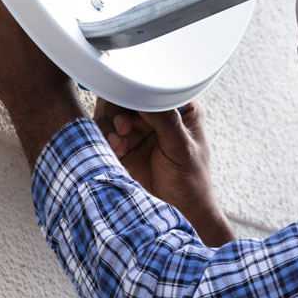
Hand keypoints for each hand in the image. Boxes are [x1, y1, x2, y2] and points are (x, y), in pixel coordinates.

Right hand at [95, 99, 235, 245]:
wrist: (179, 210)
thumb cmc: (191, 180)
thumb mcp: (182, 148)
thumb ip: (166, 121)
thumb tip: (147, 96)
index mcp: (180, 107)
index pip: (154, 87)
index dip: (138, 91)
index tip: (132, 106)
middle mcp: (157, 114)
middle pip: (128, 95)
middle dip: (121, 110)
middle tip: (124, 128)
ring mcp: (140, 129)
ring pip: (113, 113)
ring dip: (111, 125)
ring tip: (120, 144)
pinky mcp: (124, 145)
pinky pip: (106, 133)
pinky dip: (106, 139)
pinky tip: (116, 151)